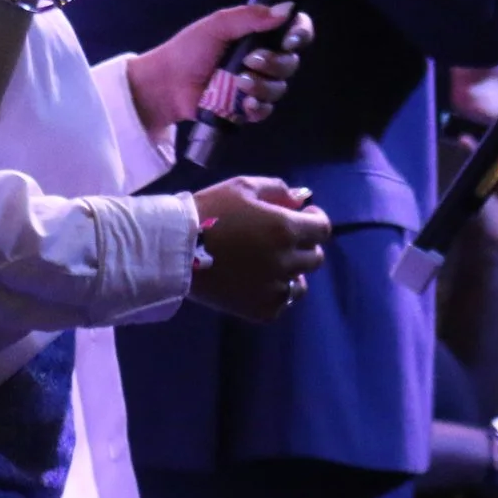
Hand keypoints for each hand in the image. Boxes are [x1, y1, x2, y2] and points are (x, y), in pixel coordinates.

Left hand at [127, 3, 313, 139]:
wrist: (167, 84)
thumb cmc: (189, 50)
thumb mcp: (217, 26)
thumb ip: (251, 16)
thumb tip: (287, 9)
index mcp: (258, 35)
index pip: (294, 31)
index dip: (300, 34)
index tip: (289, 40)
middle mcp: (263, 59)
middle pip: (290, 63)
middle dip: (275, 63)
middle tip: (250, 61)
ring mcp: (256, 85)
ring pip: (279, 88)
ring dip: (263, 86)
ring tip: (239, 83)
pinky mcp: (246, 108)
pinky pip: (266, 110)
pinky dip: (258, 107)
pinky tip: (244, 104)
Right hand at [190, 176, 330, 322]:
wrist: (175, 250)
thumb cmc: (209, 211)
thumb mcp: (243, 187)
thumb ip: (278, 190)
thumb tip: (302, 199)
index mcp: (284, 228)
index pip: (322, 230)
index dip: (316, 221)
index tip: (304, 216)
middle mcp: (285, 261)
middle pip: (315, 257)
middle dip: (304, 244)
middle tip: (282, 239)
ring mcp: (274, 289)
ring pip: (301, 283)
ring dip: (293, 272)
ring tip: (271, 264)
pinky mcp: (260, 310)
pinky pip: (282, 303)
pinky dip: (276, 292)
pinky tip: (259, 282)